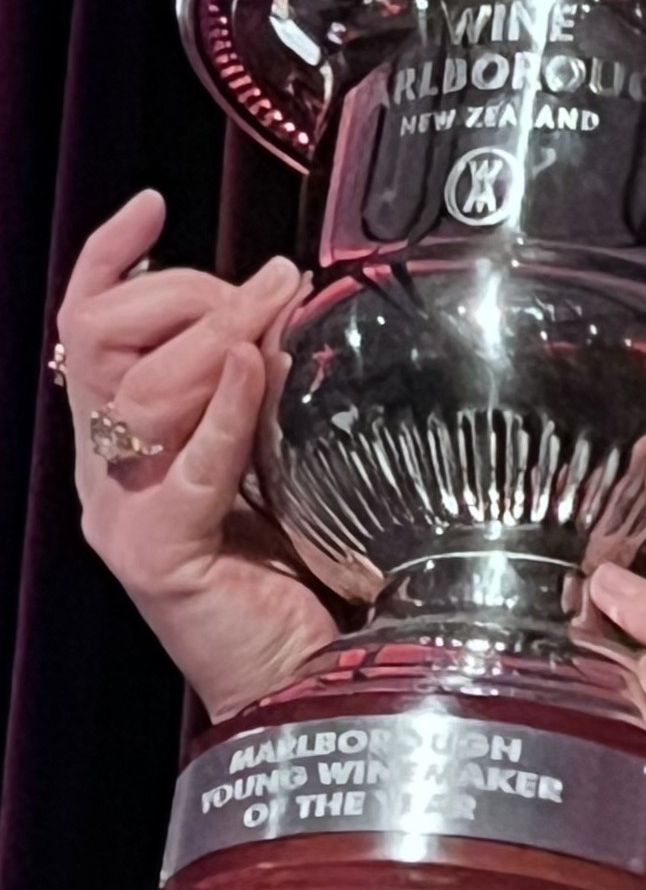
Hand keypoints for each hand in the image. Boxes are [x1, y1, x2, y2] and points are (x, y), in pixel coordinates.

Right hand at [56, 191, 333, 719]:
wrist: (313, 684)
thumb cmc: (306, 578)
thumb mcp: (286, 460)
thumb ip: (270, 396)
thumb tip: (291, 311)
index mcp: (128, 439)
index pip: (89, 325)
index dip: (111, 258)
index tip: (153, 205)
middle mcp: (108, 470)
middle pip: (102, 337)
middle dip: (185, 293)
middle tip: (268, 285)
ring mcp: (122, 512)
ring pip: (134, 387)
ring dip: (213, 335)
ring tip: (276, 316)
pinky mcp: (157, 555)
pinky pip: (188, 467)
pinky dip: (224, 411)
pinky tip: (257, 369)